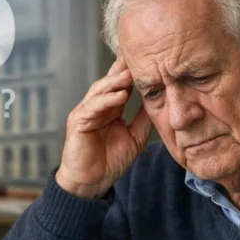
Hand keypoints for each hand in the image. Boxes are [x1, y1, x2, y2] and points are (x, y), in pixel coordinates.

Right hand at [55, 57, 152, 198]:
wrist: (91, 183)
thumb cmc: (110, 162)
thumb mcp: (135, 137)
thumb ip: (144, 119)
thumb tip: (161, 103)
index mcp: (110, 108)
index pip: (121, 85)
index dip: (131, 72)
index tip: (148, 58)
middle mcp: (97, 106)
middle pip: (110, 81)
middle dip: (123, 69)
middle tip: (138, 56)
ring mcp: (86, 112)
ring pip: (100, 91)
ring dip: (115, 82)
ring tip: (130, 74)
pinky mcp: (78, 122)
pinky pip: (92, 107)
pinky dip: (106, 100)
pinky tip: (120, 95)